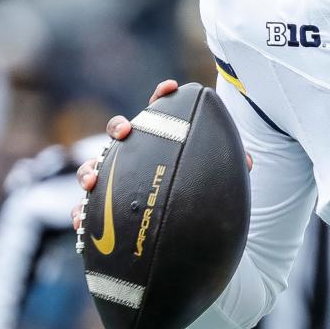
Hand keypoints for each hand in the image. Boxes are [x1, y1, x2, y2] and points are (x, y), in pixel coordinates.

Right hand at [72, 80, 251, 229]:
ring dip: (88, 170)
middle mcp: (132, 159)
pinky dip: (80, 213)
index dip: (162, 98)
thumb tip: (249, 162)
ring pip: (93, 169)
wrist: (178, 240)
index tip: (170, 87)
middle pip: (118, 135)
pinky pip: (84, 211)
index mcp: (157, 146)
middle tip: (124, 132)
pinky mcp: (101, 214)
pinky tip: (81, 219)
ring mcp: (113, 184)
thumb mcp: (212, 185)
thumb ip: (228, 171)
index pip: (159, 115)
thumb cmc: (192, 200)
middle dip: (117, 128)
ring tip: (92, 178)